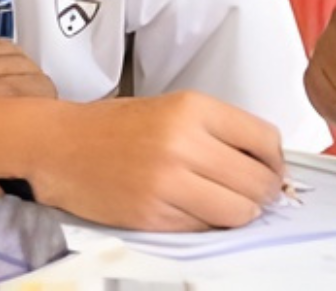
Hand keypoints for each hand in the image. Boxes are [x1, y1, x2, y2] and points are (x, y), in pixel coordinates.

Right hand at [35, 91, 284, 230]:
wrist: (60, 145)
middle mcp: (183, 142)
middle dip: (264, 192)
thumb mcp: (174, 108)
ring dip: (241, 213)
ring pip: (238, 211)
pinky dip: (208, 224)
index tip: (273, 169)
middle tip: (257, 193)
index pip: (264, 140)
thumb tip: (267, 162)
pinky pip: (204, 228)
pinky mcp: (152, 214)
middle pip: (257, 181)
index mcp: (192, 108)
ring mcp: (167, 181)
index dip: (276, 161)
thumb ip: (220, 130)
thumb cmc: (115, 127)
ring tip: (228, 204)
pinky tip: (196, 209)